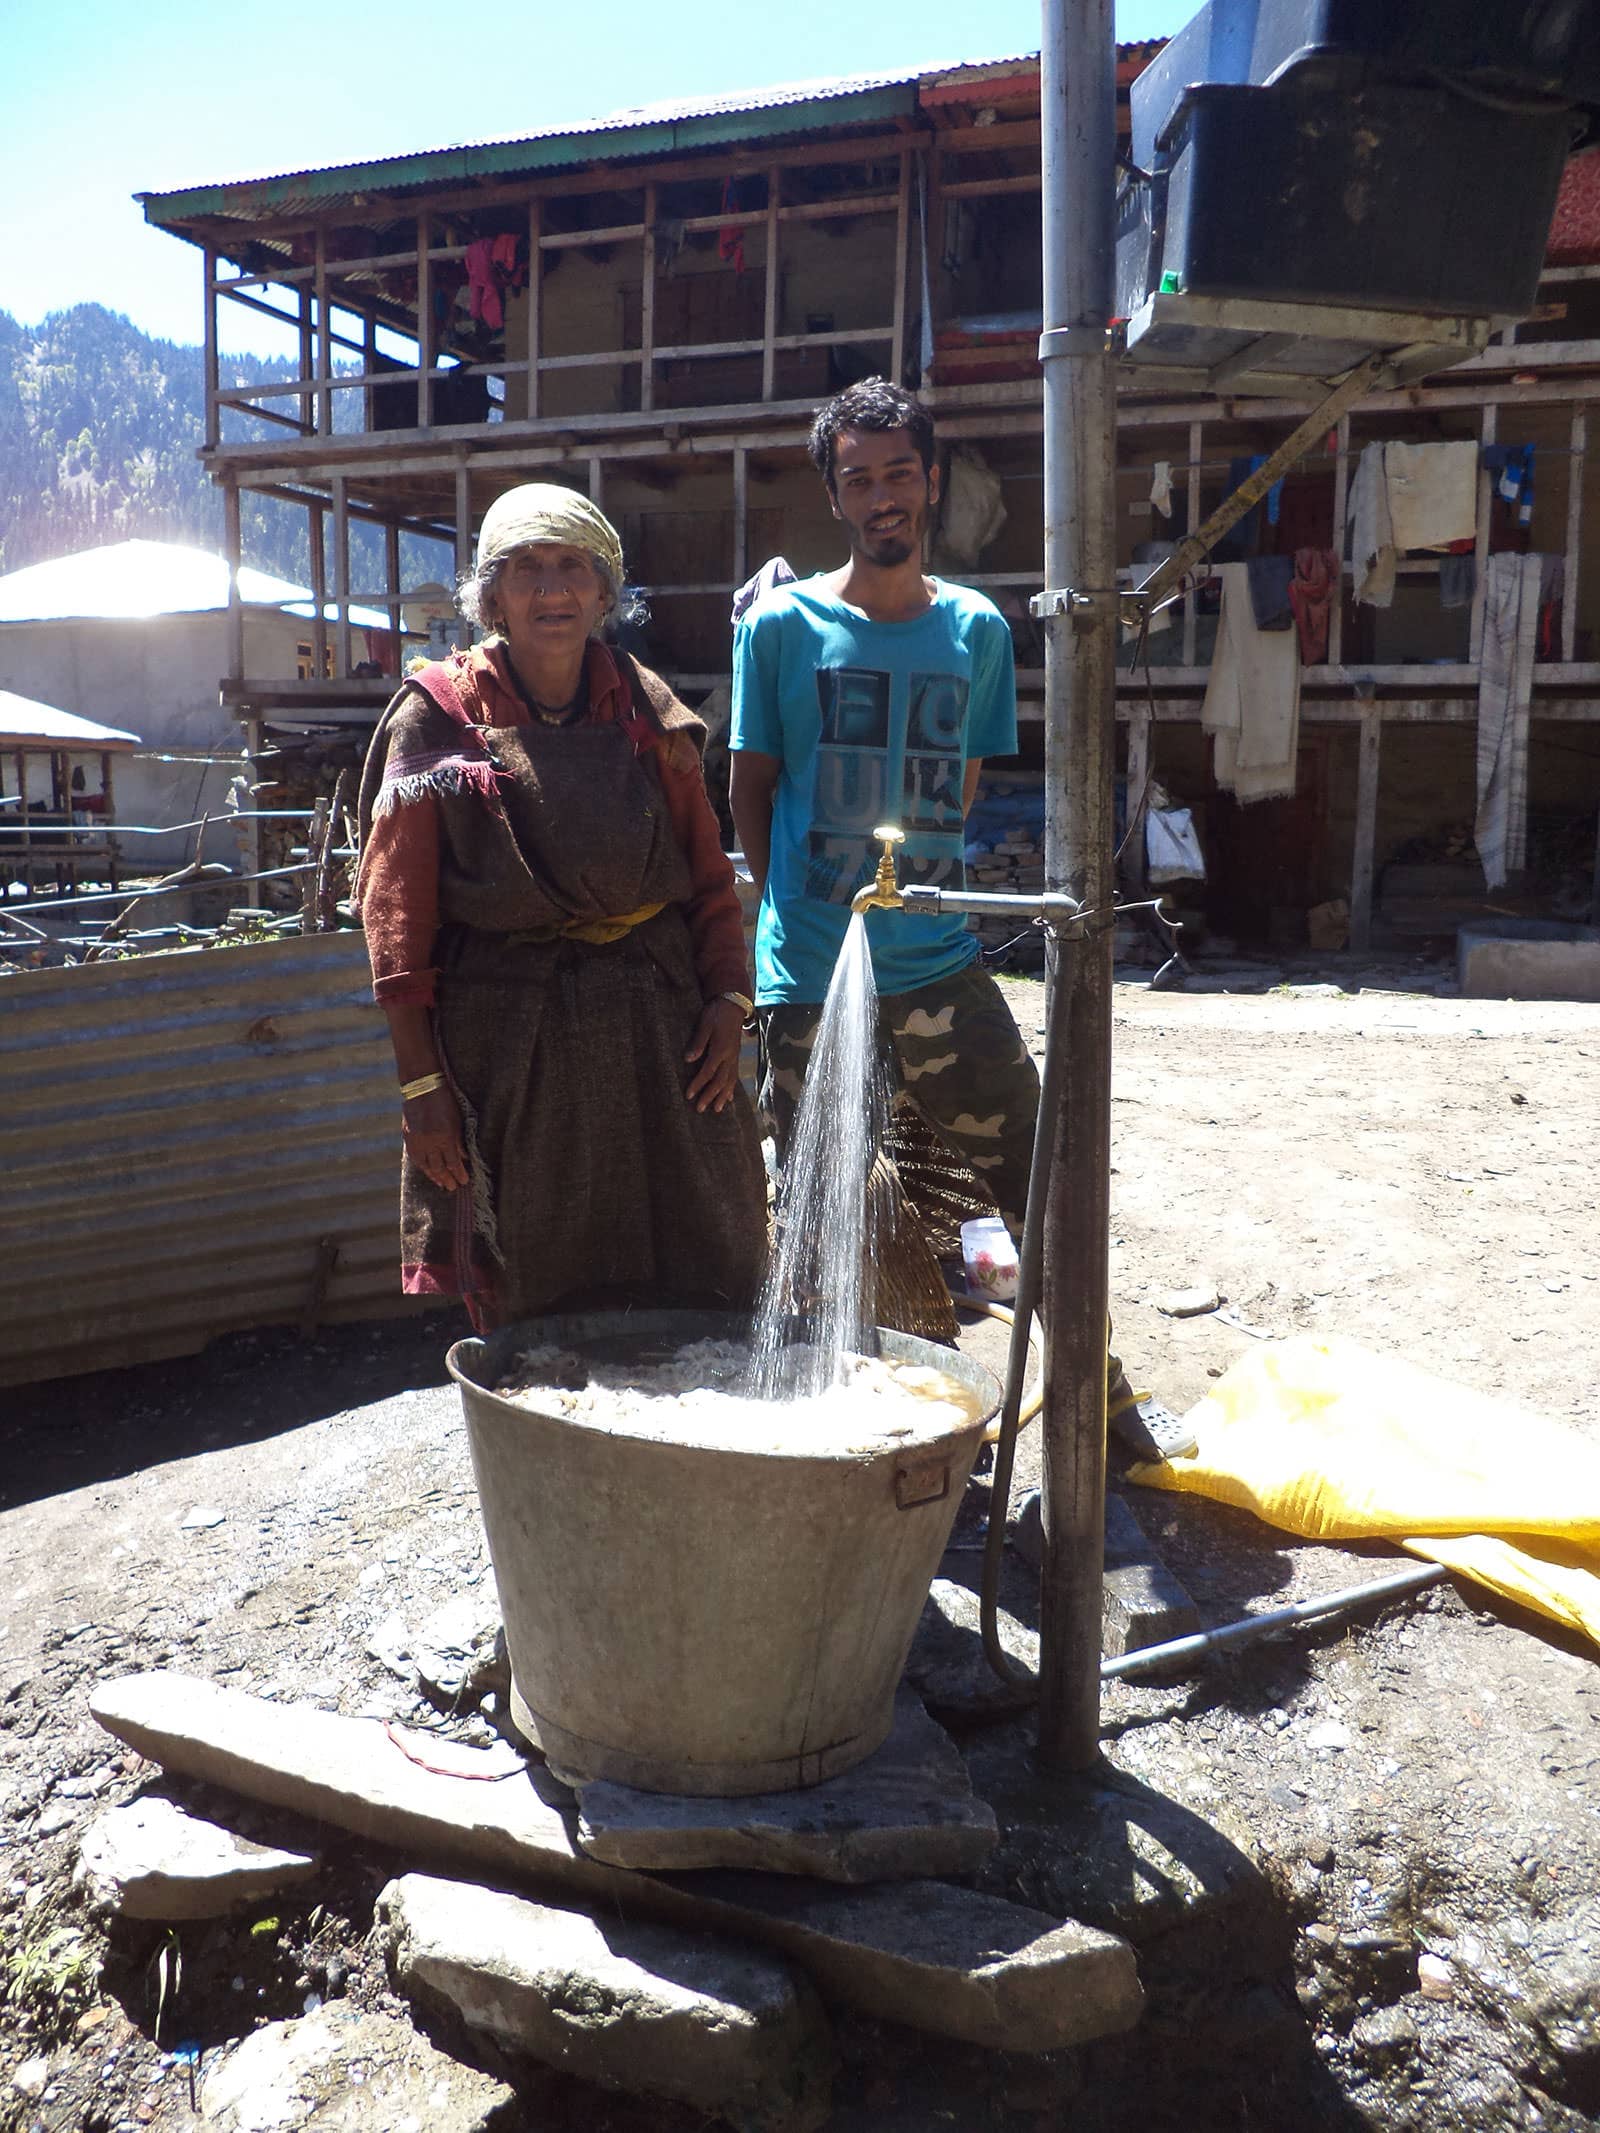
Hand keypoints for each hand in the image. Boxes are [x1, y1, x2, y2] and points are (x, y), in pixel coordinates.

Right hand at [402, 1084, 469, 1190]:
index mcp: (445, 1137)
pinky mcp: (408, 1137)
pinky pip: (415, 1158)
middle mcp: (429, 1142)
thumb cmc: (444, 1100)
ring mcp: (417, 1140)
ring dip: (434, 1176)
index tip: (464, 1182)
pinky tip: (427, 1171)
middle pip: (439, 1167)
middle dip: (447, 1179)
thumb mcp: (457, 1120)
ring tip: (441, 1183)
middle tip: (453, 1188)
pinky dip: (422, 1166)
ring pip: (425, 1165)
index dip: (459, 1174)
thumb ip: (459, 1141)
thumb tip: (464, 1158)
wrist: (422, 1086)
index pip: (453, 1163)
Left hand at [683, 998, 745, 1113]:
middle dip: (709, 1096)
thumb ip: (698, 1043)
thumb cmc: (716, 1013)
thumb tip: (688, 1059)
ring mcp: (734, 1057)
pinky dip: (731, 1088)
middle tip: (700, 1109)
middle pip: (719, 1081)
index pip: (708, 1072)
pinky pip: (734, 1076)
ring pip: (729, 1081)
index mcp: (720, 1050)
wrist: (733, 1004)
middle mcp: (729, 1057)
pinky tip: (729, 1098)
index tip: (689, 1095)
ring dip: (722, 1096)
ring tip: (716, 1110)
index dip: (698, 1084)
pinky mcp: (735, 1056)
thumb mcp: (704, 1024)